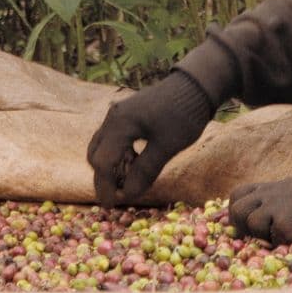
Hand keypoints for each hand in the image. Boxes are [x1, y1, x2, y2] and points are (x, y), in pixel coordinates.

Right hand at [88, 71, 212, 206]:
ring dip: (112, 166)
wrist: (195, 86)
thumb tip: (128, 195)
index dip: (106, 187)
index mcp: (120, 124)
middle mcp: (113, 117)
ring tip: (133, 177)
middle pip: (96, 155)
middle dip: (106, 177)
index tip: (113, 206)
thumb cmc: (183, 116)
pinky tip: (136, 161)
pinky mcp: (125, 115)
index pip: (103, 163)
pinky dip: (119, 155)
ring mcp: (117, 114)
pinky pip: (112, 140)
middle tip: (124, 193)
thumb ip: (145, 171)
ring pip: (102, 147)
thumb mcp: (167, 146)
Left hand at [228, 177, 291, 245]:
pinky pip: (272, 237)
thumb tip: (250, 224)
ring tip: (288, 238)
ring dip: (264, 236)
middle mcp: (278, 190)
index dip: (239, 214)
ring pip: (251, 222)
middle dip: (245, 227)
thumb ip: (281, 206)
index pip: (240, 194)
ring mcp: (283, 203)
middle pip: (237, 208)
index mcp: (280, 187)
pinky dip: (284, 244)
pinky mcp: (290, 220)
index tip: (248, 230)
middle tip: (263, 240)